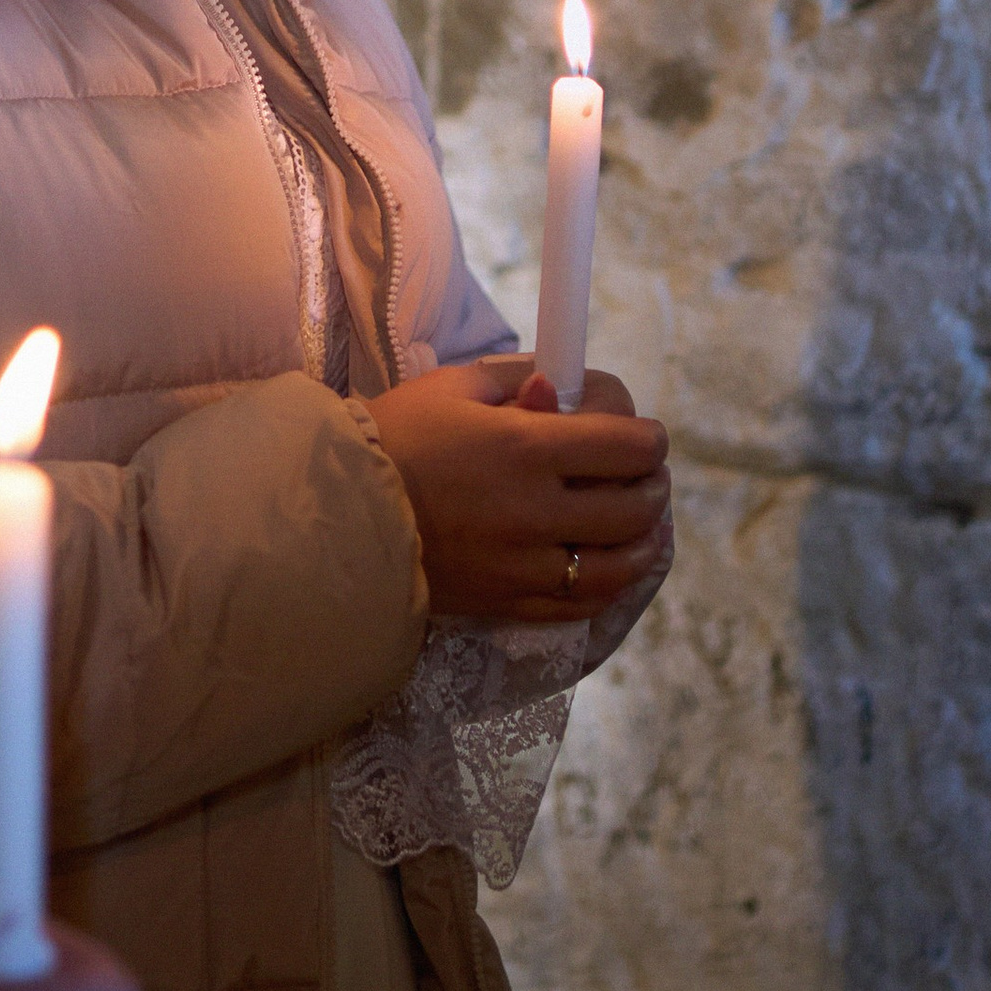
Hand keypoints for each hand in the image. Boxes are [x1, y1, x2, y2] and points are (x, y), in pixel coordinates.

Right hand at [355, 354, 669, 622]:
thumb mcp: (452, 390)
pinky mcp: (508, 602)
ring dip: (644, 541)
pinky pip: (581, 604)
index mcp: (523, 448)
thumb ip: (516, 386)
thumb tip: (561, 391)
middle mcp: (534, 510)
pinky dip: (609, 585)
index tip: (647, 437)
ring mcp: (523, 565)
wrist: (337, 513)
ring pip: (619, 565)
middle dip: (654, 486)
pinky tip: (610, 566)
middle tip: (648, 475)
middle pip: (634, 507)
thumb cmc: (393, 438)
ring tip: (644, 526)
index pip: (626, 447)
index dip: (650, 439)